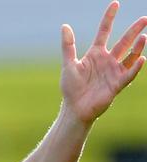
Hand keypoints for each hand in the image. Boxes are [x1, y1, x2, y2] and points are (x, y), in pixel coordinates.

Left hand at [61, 2, 146, 124]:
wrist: (74, 109)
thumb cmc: (71, 89)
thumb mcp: (69, 65)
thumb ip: (68, 46)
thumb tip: (65, 26)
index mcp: (96, 54)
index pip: (105, 31)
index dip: (109, 18)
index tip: (115, 4)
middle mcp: (107, 61)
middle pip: (124, 41)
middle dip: (134, 30)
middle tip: (145, 19)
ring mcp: (113, 72)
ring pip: (129, 56)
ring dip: (137, 47)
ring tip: (143, 37)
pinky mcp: (116, 85)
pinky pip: (128, 74)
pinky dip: (135, 67)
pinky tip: (141, 59)